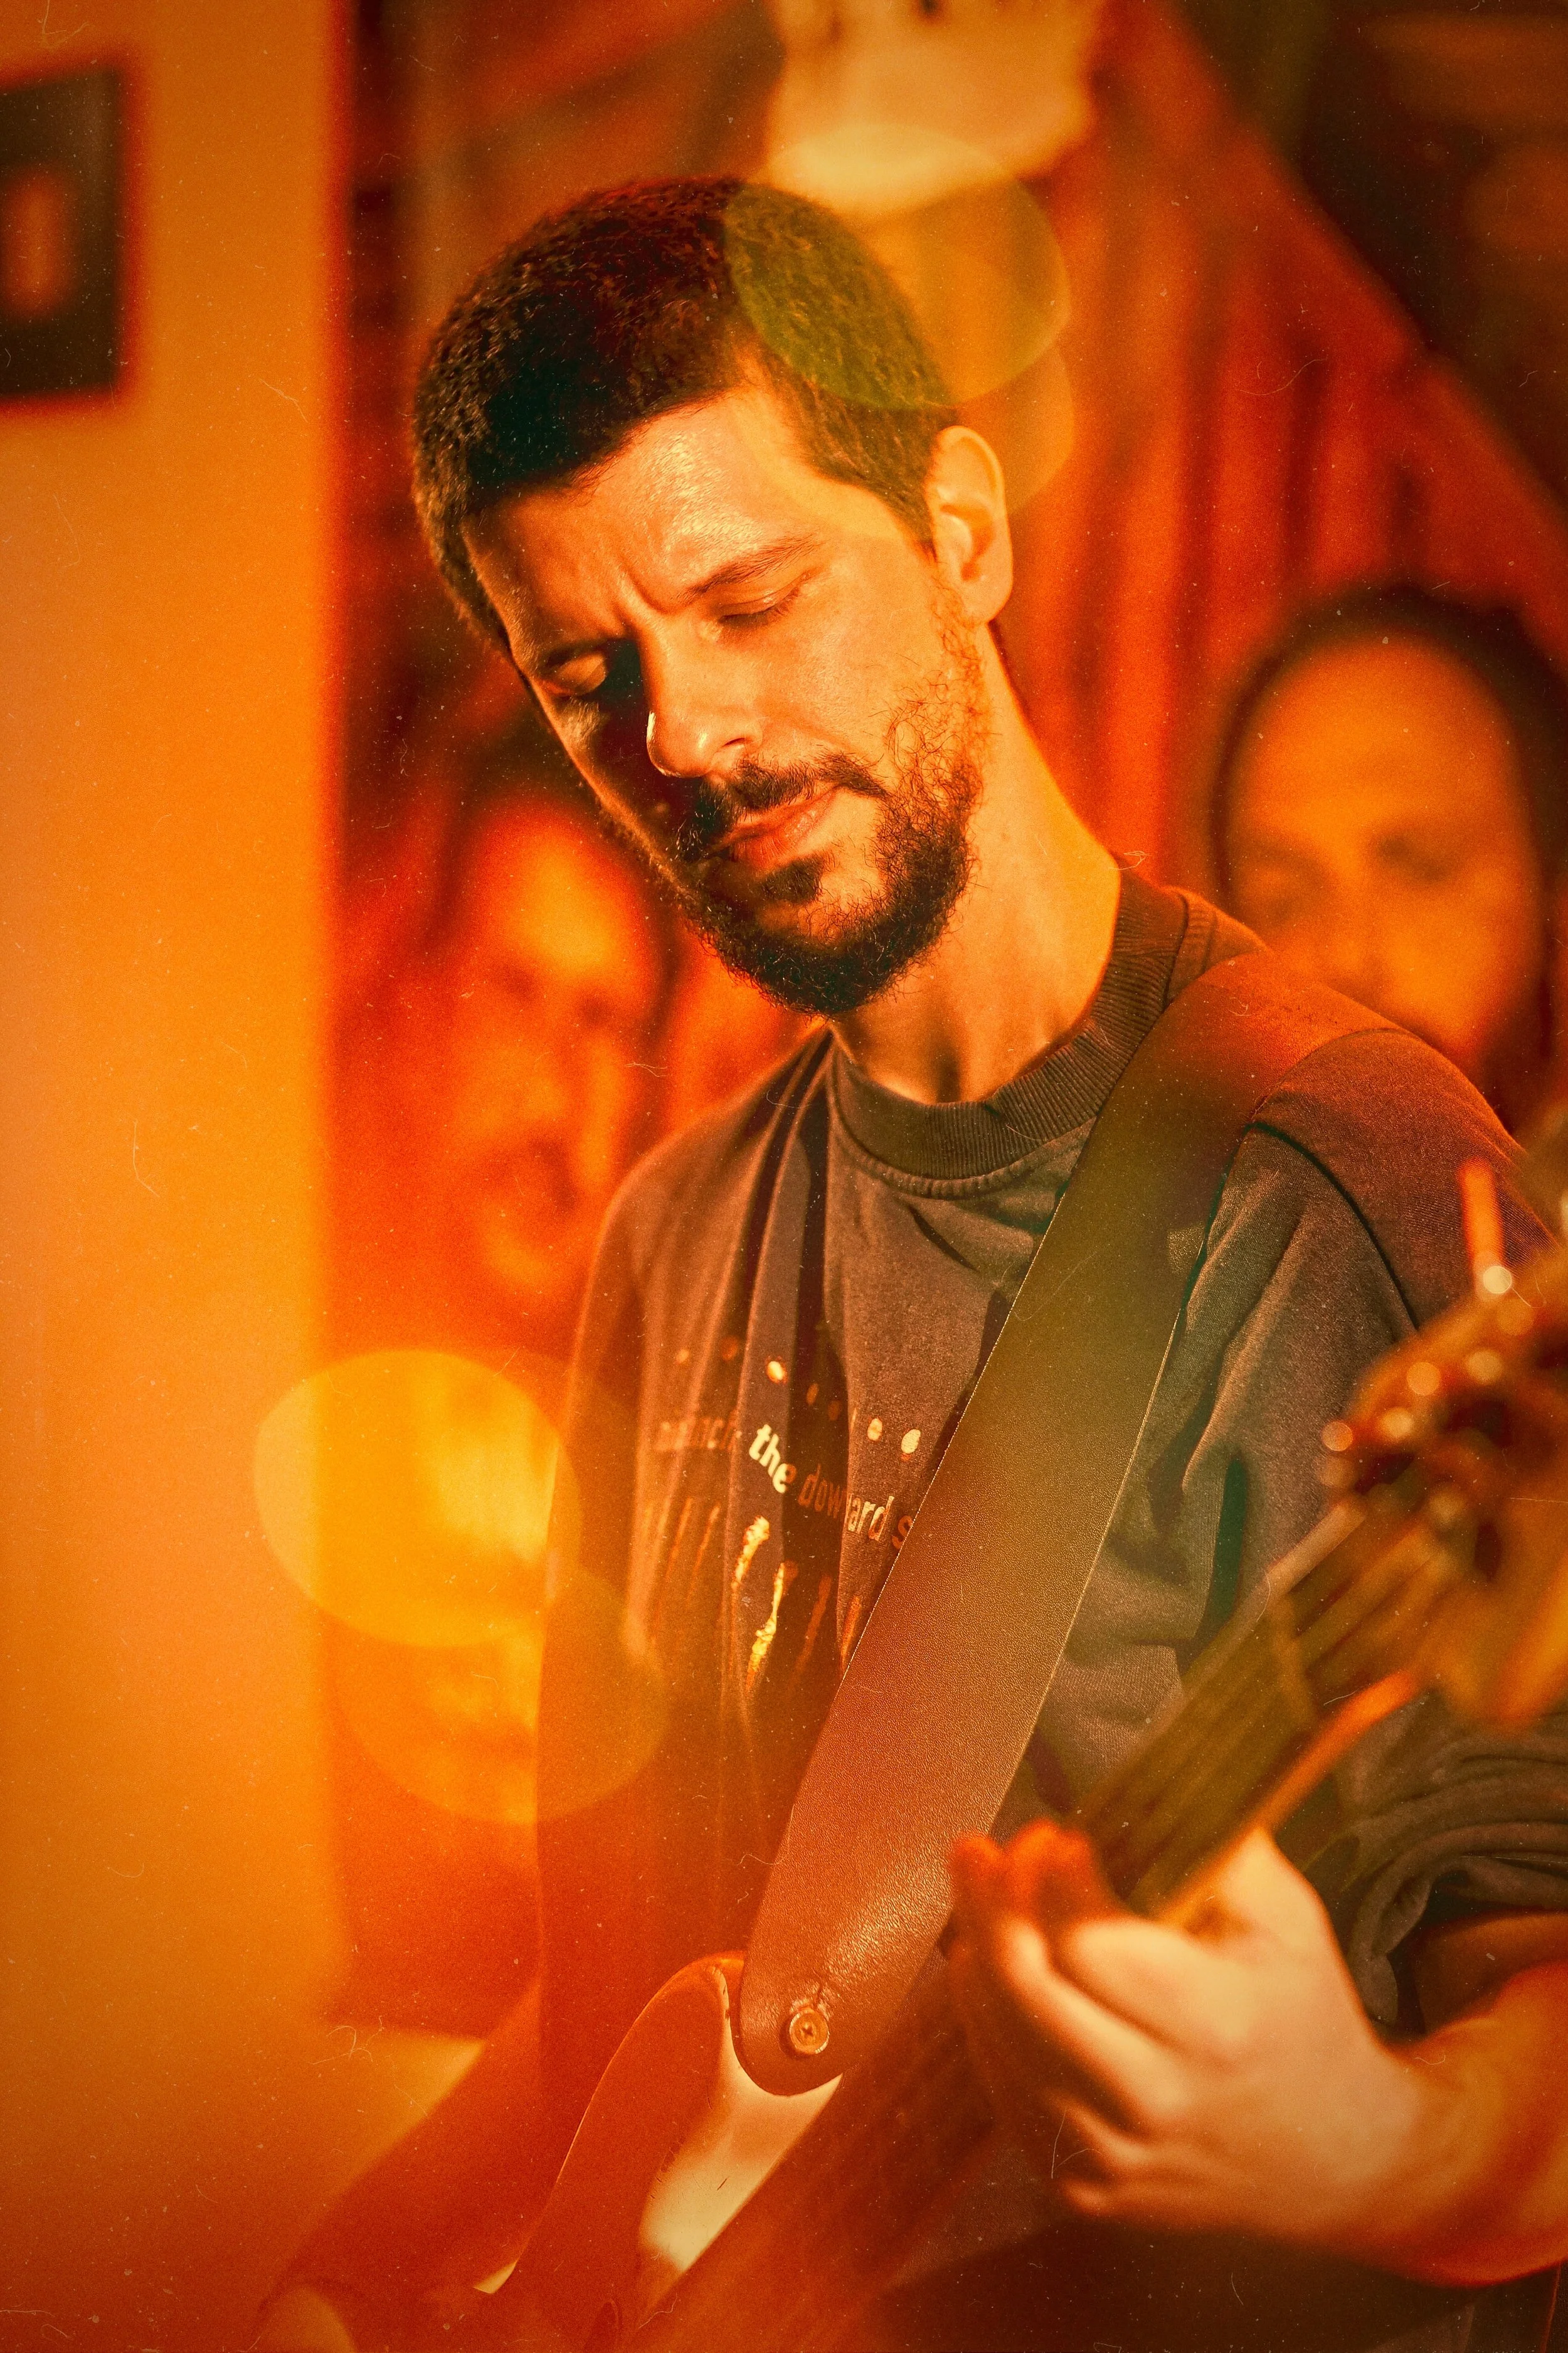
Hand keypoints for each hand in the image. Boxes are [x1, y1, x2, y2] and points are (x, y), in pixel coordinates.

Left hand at [947, 1821, 1439, 2257]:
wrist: (1335, 2159)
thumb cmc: (1304, 2018)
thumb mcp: (1289, 1919)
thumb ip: (1218, 1843)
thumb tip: (1148, 1774)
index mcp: (1215, 2027)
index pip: (1087, 1942)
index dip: (1054, 1878)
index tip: (1059, 1839)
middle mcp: (1160, 2101)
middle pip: (1026, 1989)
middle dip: (990, 1902)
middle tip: (984, 1850)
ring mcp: (1117, 2158)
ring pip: (1000, 2040)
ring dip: (976, 1954)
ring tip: (980, 1895)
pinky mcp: (1087, 2190)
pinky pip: (1004, 2093)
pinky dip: (986, 2022)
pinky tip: (987, 1969)